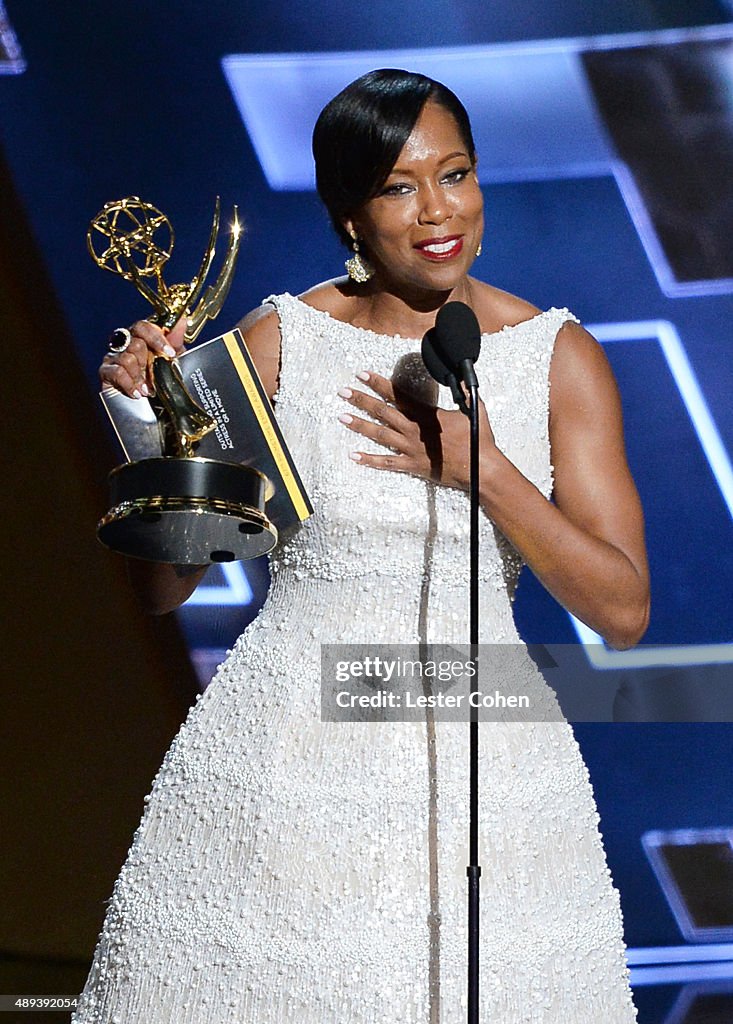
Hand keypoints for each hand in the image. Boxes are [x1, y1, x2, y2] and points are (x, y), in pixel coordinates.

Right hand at [99, 316, 187, 397]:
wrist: (150, 407)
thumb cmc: (160, 380)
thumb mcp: (173, 361)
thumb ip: (176, 341)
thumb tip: (182, 320)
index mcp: (141, 338)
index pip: (144, 327)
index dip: (157, 338)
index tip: (170, 353)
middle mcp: (125, 344)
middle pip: (136, 343)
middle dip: (149, 364)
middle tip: (155, 377)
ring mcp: (113, 357)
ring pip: (128, 358)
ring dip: (140, 377)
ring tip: (148, 390)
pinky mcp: (105, 372)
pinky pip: (117, 372)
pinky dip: (130, 384)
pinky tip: (138, 393)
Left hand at [337, 370, 495, 490]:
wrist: (481, 470)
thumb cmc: (478, 440)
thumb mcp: (475, 409)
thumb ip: (465, 391)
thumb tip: (464, 375)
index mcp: (427, 415)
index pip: (398, 395)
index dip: (379, 383)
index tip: (363, 374)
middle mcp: (414, 430)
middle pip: (383, 412)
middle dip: (361, 400)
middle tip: (343, 392)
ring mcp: (411, 449)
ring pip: (380, 435)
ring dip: (360, 426)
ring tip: (342, 417)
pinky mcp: (413, 466)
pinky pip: (387, 463)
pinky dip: (370, 460)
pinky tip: (353, 456)